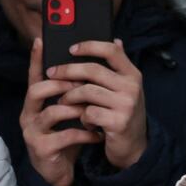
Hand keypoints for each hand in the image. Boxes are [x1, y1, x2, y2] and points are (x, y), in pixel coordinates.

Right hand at [18, 38, 92, 185]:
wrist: (59, 173)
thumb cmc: (65, 139)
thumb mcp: (70, 114)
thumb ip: (75, 93)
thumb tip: (93, 65)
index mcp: (35, 103)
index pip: (34, 76)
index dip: (36, 59)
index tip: (41, 39)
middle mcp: (29, 115)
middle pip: (37, 90)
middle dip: (60, 84)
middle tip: (80, 82)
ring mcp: (33, 132)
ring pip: (52, 112)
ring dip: (75, 109)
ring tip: (91, 110)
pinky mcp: (42, 149)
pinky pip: (65, 136)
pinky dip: (84, 133)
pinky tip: (97, 134)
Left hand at [50, 39, 148, 170]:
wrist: (134, 147)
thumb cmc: (122, 113)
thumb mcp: (123, 89)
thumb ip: (117, 67)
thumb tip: (115, 38)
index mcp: (132, 74)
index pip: (111, 50)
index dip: (89, 45)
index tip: (70, 48)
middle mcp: (132, 86)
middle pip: (92, 70)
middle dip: (67, 70)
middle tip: (51, 73)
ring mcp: (126, 104)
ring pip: (86, 91)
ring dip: (69, 96)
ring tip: (63, 100)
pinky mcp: (118, 122)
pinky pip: (89, 113)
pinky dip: (82, 117)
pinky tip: (84, 122)